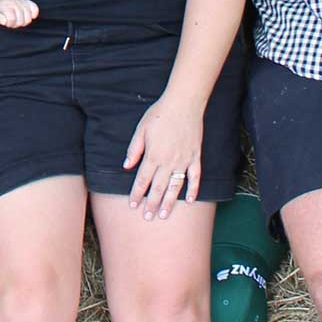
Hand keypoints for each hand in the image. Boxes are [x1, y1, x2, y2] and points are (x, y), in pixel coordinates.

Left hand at [0, 0, 38, 28]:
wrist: (2, 2)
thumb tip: (4, 21)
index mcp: (6, 6)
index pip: (12, 18)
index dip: (9, 23)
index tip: (6, 23)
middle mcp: (15, 3)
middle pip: (21, 21)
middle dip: (15, 24)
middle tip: (12, 22)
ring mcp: (23, 2)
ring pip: (28, 18)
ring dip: (23, 22)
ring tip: (18, 20)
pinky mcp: (29, 3)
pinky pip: (35, 9)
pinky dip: (33, 14)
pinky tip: (28, 16)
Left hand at [123, 95, 203, 219]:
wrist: (184, 104)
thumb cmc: (160, 114)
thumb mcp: (141, 129)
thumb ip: (134, 149)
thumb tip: (126, 166)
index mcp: (153, 155)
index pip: (142, 180)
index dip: (136, 194)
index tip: (132, 205)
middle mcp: (168, 162)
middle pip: (158, 188)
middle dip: (151, 204)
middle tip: (147, 218)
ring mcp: (184, 161)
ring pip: (175, 187)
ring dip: (169, 202)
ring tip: (163, 215)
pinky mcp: (195, 157)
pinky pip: (195, 177)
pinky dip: (193, 190)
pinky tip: (189, 201)